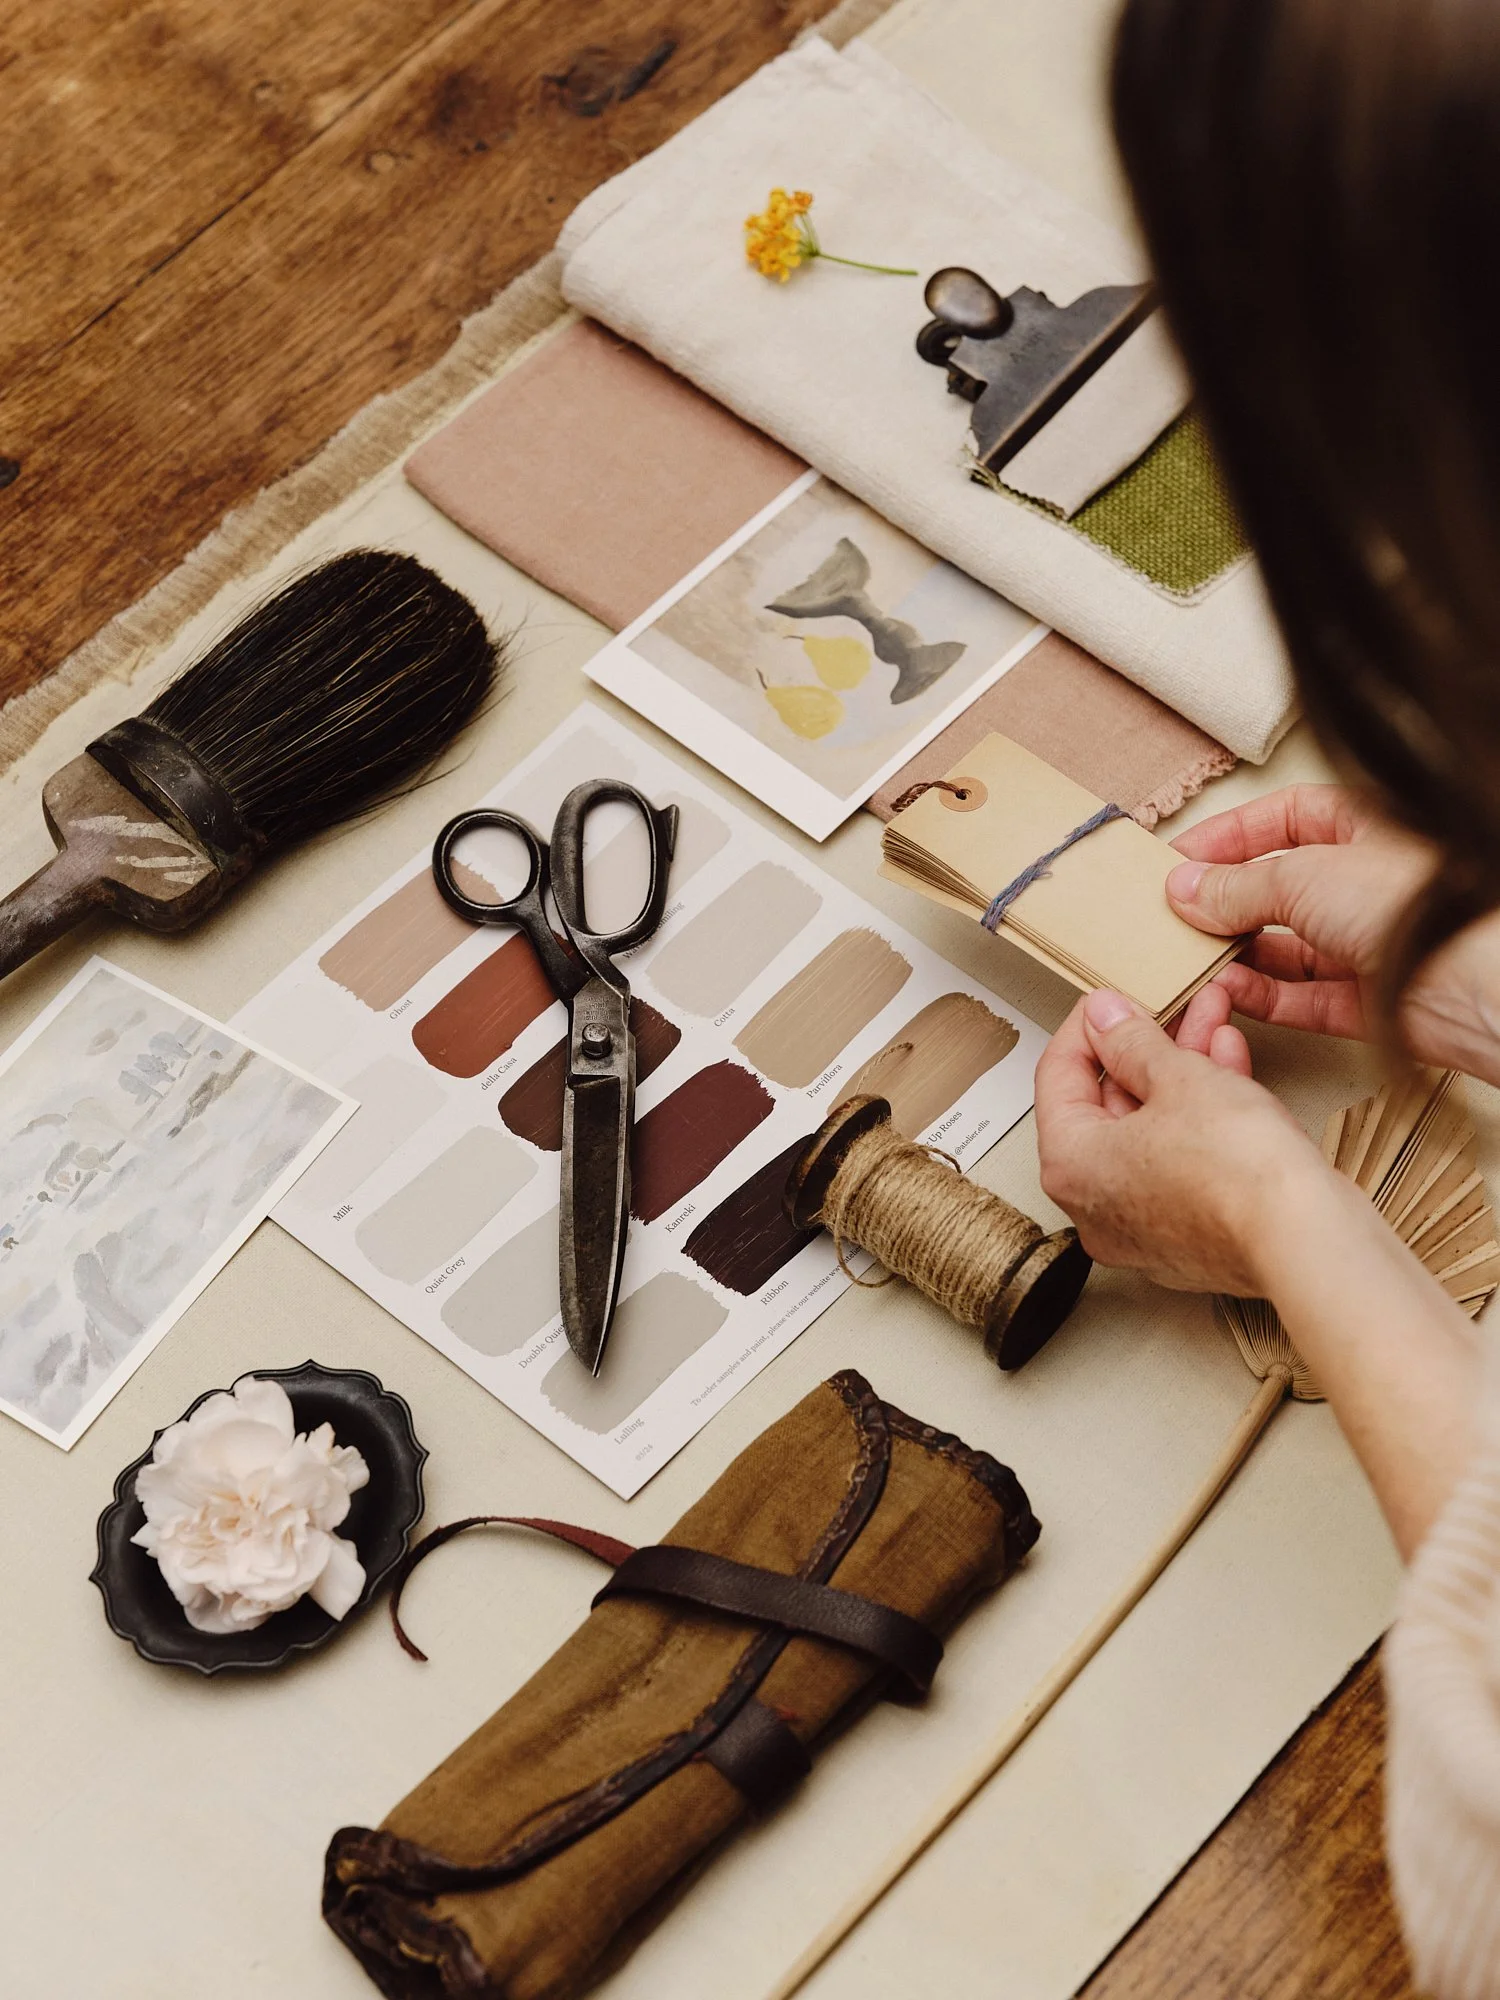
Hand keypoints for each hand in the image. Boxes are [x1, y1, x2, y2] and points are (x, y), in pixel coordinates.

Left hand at [1034, 986, 1326, 1294]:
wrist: (1307, 1239)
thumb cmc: (1239, 1171)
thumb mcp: (1179, 1077)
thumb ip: (1133, 1040)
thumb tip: (1105, 1018)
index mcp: (1070, 1167)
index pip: (1058, 1077)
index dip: (1088, 1026)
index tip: (1112, 1001)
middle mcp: (1095, 1206)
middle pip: (1108, 1105)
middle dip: (1147, 1047)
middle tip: (1172, 1006)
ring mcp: (1142, 1227)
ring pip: (1152, 1131)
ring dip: (1180, 1072)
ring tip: (1211, 1021)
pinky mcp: (1189, 1235)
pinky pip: (1181, 1161)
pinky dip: (1200, 1116)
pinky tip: (1227, 1065)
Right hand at [1165, 784, 1433, 1042]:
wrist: (1477, 981)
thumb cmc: (1423, 902)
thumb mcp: (1306, 875)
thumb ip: (1238, 885)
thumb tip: (1187, 889)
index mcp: (1367, 827)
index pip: (1285, 818)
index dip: (1229, 835)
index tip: (1179, 858)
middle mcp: (1367, 883)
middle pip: (1277, 886)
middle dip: (1223, 900)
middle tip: (1173, 914)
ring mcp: (1367, 941)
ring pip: (1284, 946)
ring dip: (1234, 952)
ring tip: (1189, 956)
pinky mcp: (1366, 999)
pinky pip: (1299, 996)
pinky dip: (1259, 995)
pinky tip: (1224, 989)